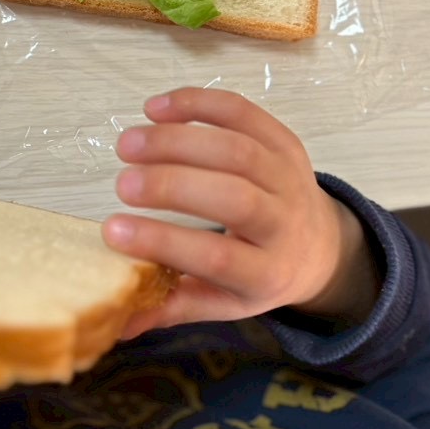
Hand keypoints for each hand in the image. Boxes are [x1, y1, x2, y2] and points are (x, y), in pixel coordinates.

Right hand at [102, 88, 380, 339]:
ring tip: (127, 144)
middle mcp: (286, 223)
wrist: (318, 244)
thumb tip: (115, 324)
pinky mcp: (285, 142)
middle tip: (120, 183)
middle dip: (172, 185)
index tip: (111, 230)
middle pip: (233, 197)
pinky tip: (155, 108)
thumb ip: (172, 307)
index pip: (217, 259)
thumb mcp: (222, 302)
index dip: (164, 242)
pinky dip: (199, 103)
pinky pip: (244, 114)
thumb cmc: (256, 275)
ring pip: (238, 149)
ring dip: (179, 140)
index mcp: (268, 272)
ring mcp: (290, 177)